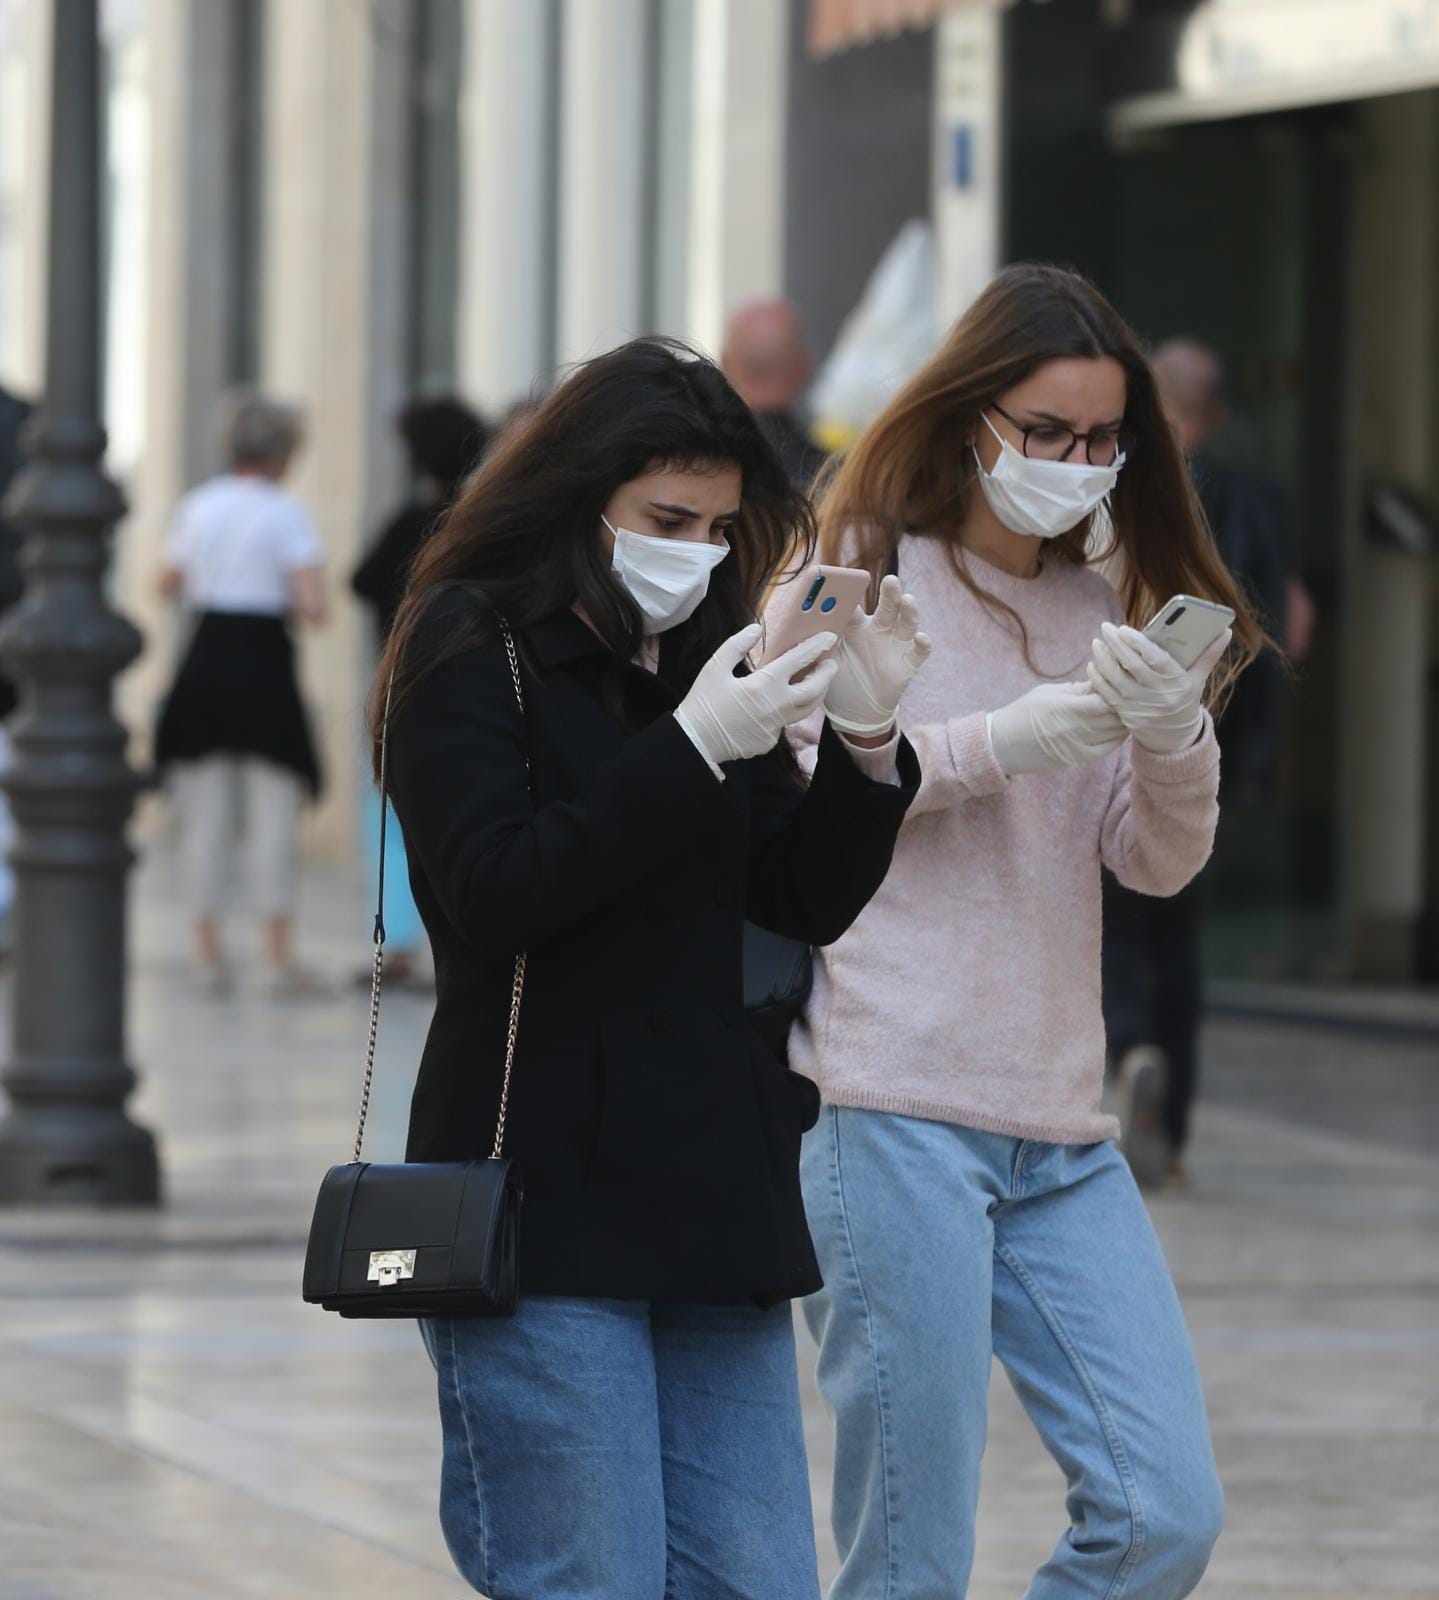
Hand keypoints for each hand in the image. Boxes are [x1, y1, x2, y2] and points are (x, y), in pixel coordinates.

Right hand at [675, 624, 839, 772]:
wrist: (695, 741)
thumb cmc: (703, 703)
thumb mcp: (715, 667)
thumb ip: (737, 646)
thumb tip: (755, 630)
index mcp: (763, 685)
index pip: (798, 661)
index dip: (816, 648)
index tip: (829, 639)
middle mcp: (776, 706)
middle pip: (814, 690)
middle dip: (826, 675)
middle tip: (830, 664)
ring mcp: (775, 726)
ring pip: (805, 709)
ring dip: (814, 695)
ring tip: (815, 683)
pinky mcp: (769, 740)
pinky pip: (782, 723)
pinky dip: (783, 712)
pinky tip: (774, 706)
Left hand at [824, 574, 933, 736]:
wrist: (855, 711)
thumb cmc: (838, 681)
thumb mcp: (826, 664)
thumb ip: (819, 646)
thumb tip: (805, 630)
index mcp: (855, 629)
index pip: (855, 608)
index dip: (851, 597)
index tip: (848, 584)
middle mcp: (878, 632)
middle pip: (887, 608)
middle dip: (890, 594)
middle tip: (891, 580)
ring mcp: (894, 647)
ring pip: (906, 624)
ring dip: (909, 612)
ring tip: (907, 600)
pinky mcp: (906, 665)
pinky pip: (918, 653)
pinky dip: (922, 645)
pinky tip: (921, 638)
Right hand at [988, 682, 1127, 776]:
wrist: (1004, 744)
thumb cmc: (1024, 712)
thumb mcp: (1048, 692)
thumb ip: (1077, 688)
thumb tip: (1101, 680)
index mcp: (1066, 707)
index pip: (1104, 698)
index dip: (1115, 689)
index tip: (1118, 680)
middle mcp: (1075, 727)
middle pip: (1114, 716)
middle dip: (1123, 704)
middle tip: (1128, 695)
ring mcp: (1077, 745)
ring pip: (1114, 733)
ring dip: (1123, 721)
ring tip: (1127, 710)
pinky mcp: (1077, 758)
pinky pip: (1106, 749)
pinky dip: (1117, 738)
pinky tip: (1119, 729)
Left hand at [1087, 622, 1230, 754]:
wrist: (1173, 739)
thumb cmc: (1185, 701)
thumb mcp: (1198, 680)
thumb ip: (1209, 655)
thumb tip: (1226, 631)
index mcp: (1177, 682)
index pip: (1156, 659)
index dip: (1139, 643)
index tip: (1125, 629)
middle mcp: (1157, 694)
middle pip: (1132, 665)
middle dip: (1116, 644)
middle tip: (1106, 627)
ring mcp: (1139, 705)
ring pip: (1115, 678)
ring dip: (1103, 659)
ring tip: (1097, 642)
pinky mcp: (1124, 714)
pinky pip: (1106, 694)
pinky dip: (1097, 678)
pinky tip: (1093, 663)